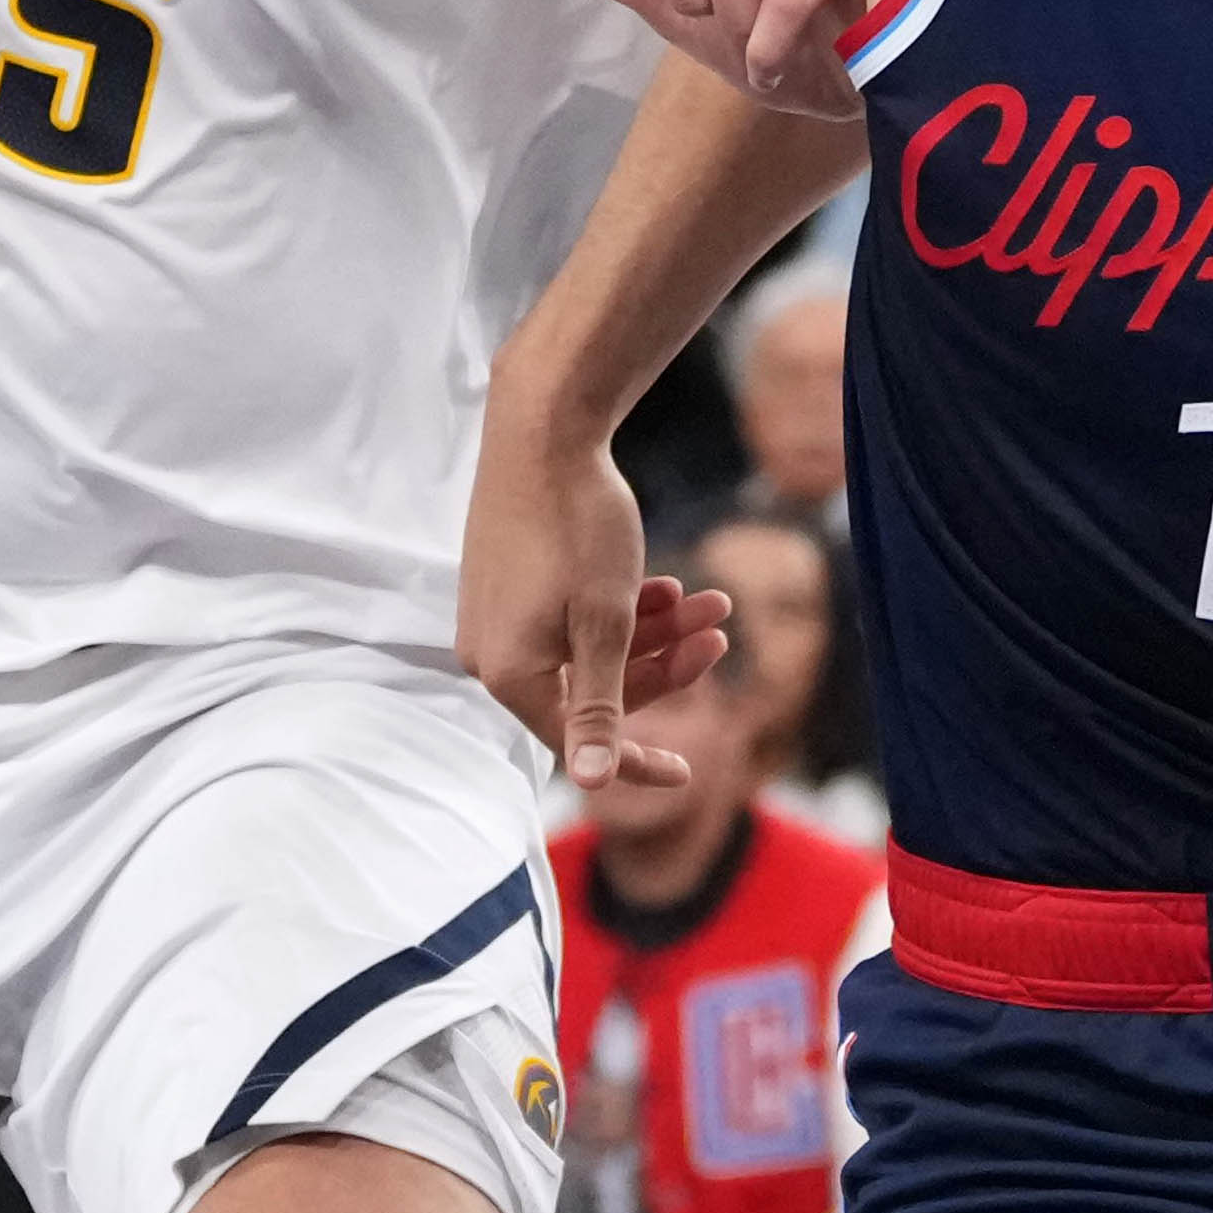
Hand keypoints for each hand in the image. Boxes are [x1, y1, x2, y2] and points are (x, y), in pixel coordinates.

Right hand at [459, 433, 726, 792]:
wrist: (542, 428)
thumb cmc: (577, 524)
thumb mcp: (603, 623)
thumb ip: (597, 706)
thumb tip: (590, 785)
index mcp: (510, 673)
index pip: (580, 743)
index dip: (639, 760)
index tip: (691, 772)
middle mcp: (492, 652)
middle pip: (591, 690)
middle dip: (663, 667)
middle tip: (720, 632)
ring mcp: (498, 615)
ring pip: (588, 648)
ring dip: (653, 631)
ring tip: (708, 601)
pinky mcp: (508, 583)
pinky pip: (569, 618)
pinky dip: (620, 607)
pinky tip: (661, 583)